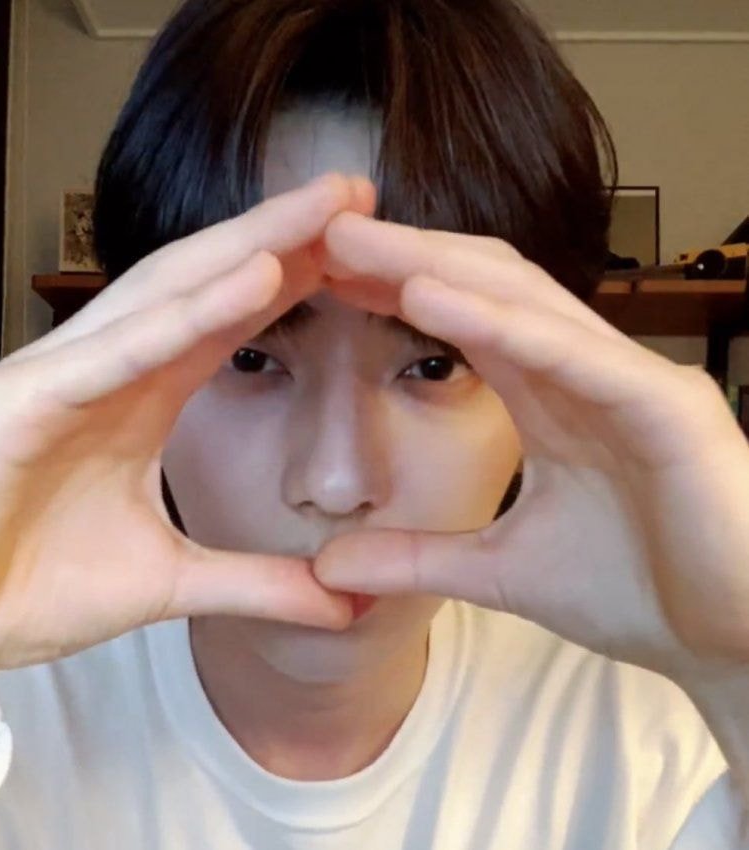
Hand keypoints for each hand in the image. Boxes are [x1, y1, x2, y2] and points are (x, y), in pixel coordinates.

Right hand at [0, 174, 374, 681]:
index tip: (365, 251)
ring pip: (165, 296)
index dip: (295, 279)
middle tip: (358, 192)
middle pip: (207, 284)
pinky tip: (248, 281)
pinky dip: (181, 317)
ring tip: (322, 210)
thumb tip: (345, 607)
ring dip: (247, 247)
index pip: (230, 321)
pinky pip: (113, 354)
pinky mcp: (17, 403)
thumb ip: (259, 584)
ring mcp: (59, 377)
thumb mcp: (170, 582)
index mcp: (142, 399)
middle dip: (283, 234)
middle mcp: (106, 370)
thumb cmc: (28, 588)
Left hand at [314, 211, 748, 679]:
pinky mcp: (665, 407)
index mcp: (548, 398)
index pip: (462, 320)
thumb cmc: (640, 591)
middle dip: (401, 257)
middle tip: (321, 234)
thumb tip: (327, 564)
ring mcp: (627, 381)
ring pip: (522, 302)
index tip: (322, 276)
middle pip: (481, 289)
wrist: (736, 645)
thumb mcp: (499, 573)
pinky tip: (428, 297)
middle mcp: (584, 372)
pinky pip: (571, 354)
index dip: (393, 290)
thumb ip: (416, 559)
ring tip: (355, 244)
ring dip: (433, 266)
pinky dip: (499, 323)